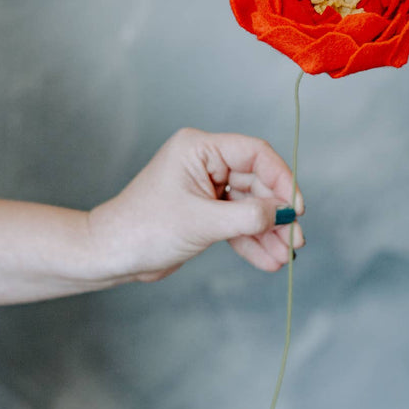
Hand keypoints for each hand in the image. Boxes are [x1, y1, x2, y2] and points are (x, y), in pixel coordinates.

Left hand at [88, 128, 304, 282]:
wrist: (111, 255)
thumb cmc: (144, 228)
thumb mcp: (202, 222)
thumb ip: (247, 216)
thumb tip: (285, 214)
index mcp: (200, 148)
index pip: (255, 153)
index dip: (282, 178)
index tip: (297, 207)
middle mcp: (206, 163)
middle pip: (257, 182)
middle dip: (277, 213)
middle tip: (296, 240)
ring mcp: (206, 188)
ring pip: (250, 205)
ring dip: (268, 231)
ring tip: (285, 256)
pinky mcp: (205, 212)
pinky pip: (237, 222)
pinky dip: (252, 240)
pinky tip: (269, 260)